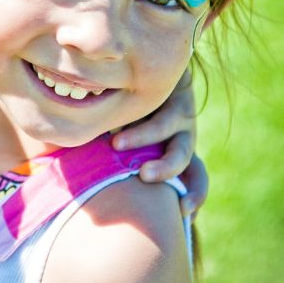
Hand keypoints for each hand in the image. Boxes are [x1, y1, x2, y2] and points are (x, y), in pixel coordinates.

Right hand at [111, 69, 207, 217]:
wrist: (143, 71)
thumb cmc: (125, 117)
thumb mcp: (125, 143)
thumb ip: (115, 165)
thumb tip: (87, 196)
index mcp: (177, 150)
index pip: (196, 177)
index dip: (195, 195)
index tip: (184, 212)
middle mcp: (181, 132)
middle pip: (184, 156)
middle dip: (166, 168)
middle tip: (144, 176)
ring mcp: (176, 109)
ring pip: (164, 127)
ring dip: (141, 137)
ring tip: (116, 143)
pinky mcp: (165, 86)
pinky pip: (149, 98)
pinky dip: (130, 111)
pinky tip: (111, 115)